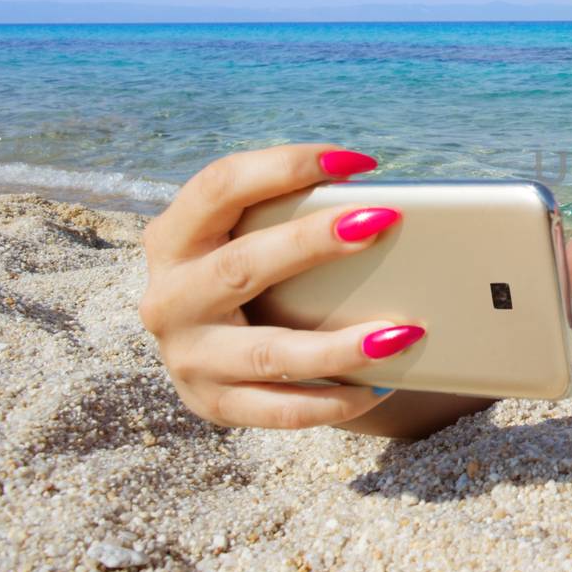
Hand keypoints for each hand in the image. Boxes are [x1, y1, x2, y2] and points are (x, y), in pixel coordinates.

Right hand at [138, 143, 419, 429]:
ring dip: (339, 345)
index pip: (220, 186)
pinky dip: (336, 399)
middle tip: (381, 223)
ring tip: (401, 333)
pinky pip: (281, 409)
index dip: (282, 165)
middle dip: (312, 242)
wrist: (205, 354)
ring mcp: (188, 357)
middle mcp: (170, 297)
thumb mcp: (244, 238)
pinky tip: (382, 383)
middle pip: (241, 265)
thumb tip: (382, 204)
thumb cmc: (249, 273)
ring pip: (268, 353)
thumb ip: (287, 216)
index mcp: (174, 237)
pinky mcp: (213, 404)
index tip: (354, 162)